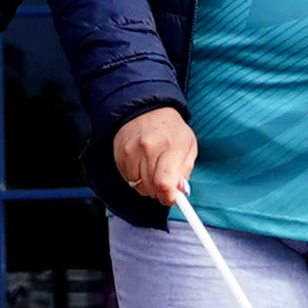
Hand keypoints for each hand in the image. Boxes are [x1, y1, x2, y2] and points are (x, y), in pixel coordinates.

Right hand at [107, 106, 195, 225]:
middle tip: (166, 181)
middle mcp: (147, 149)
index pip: (165, 184)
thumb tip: (180, 192)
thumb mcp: (188, 147)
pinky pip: (127, 179)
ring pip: (138, 186)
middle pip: (151, 188)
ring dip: (147, 184)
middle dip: (160, 191)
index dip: (169, 197)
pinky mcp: (119, 155)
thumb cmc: (170, 129)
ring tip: (153, 168)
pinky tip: (142, 164)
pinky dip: (136, 177)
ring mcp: (130, 152)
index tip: (173, 197)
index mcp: (169, 147)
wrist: (146, 109)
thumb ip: (185, 171)